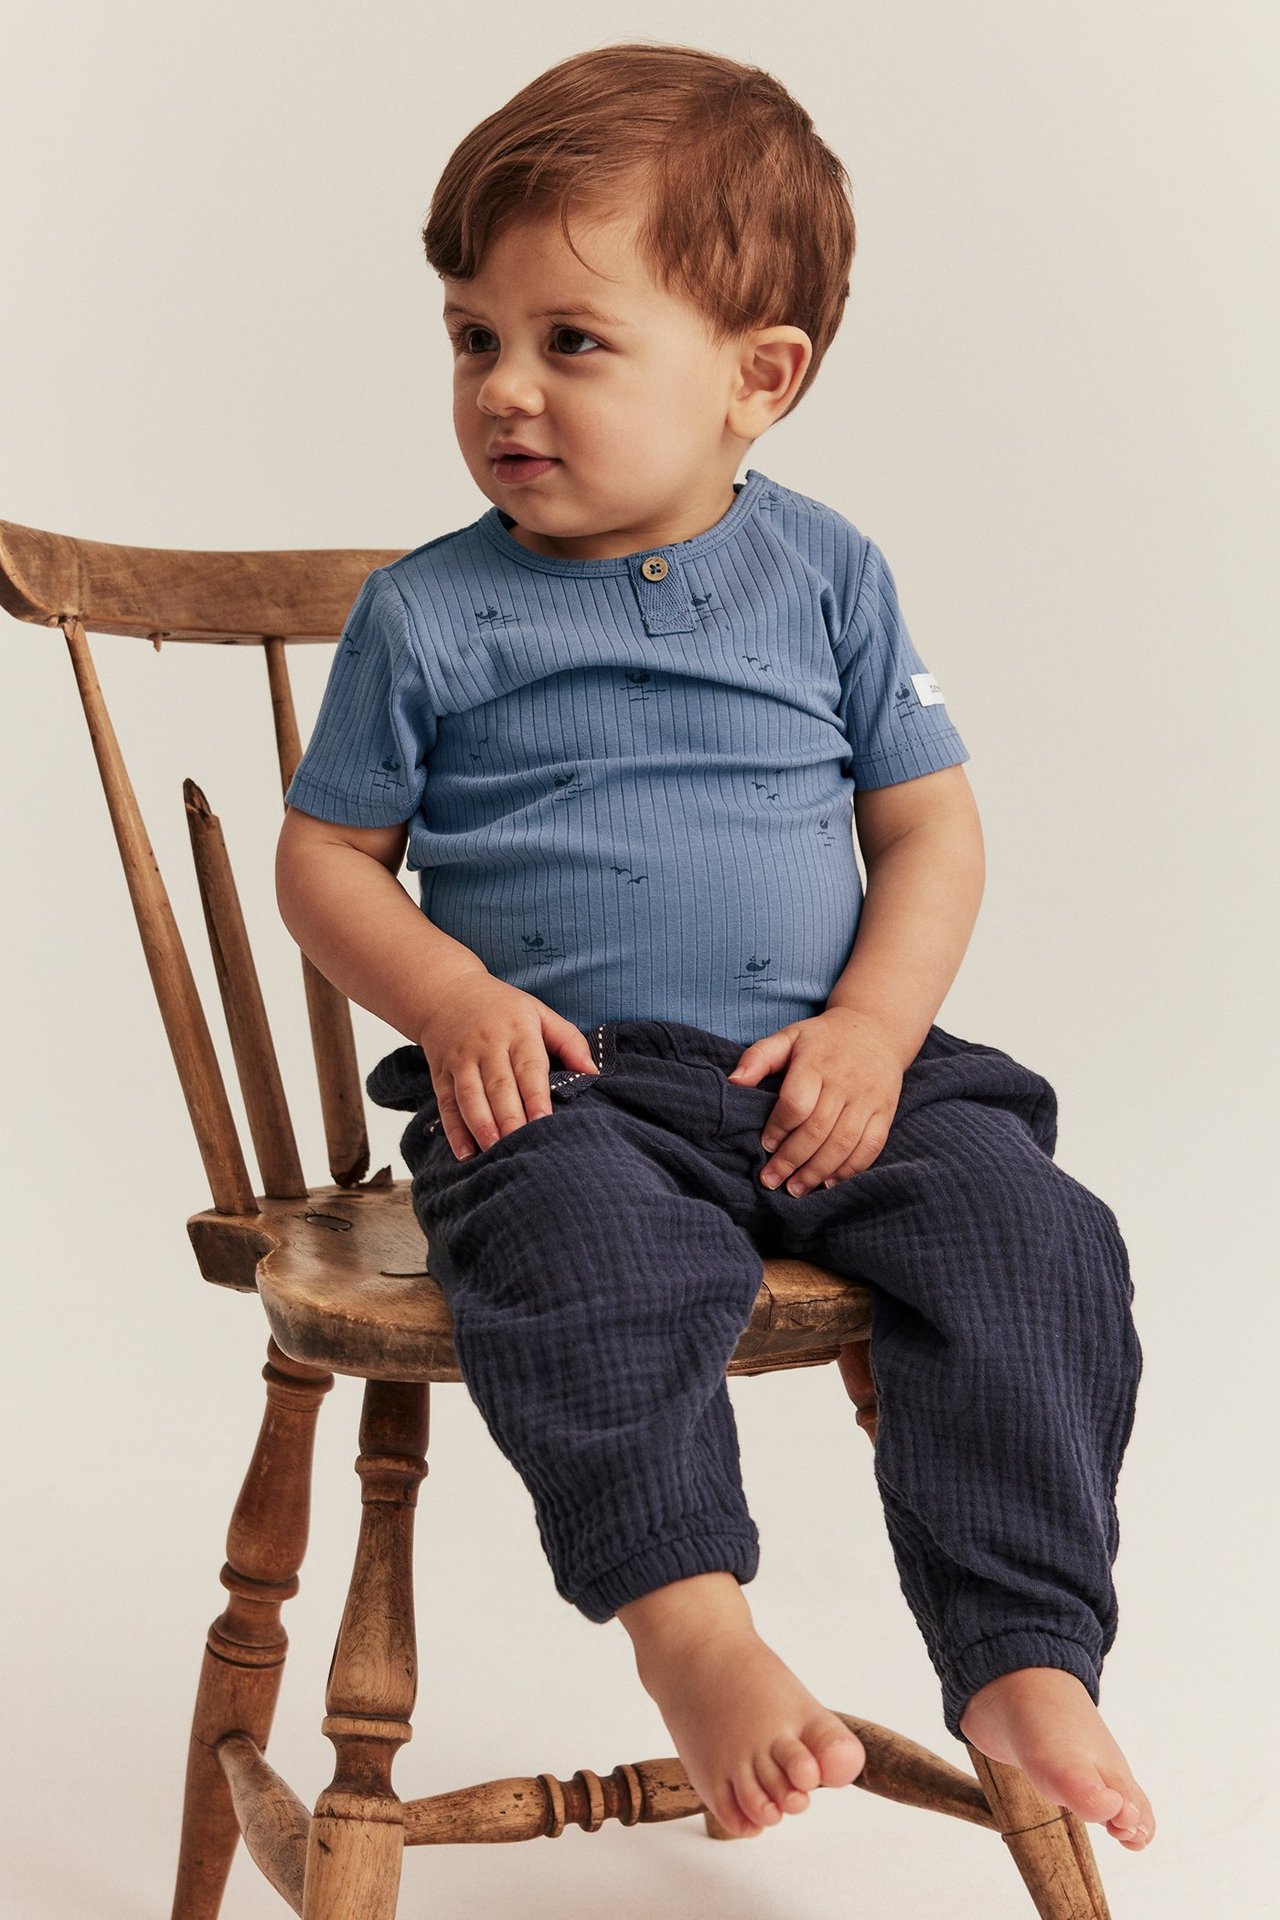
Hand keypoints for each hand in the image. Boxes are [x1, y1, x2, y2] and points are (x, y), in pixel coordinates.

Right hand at [418, 976, 598, 1160]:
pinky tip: (465, 1153)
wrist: (446, 992)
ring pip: (470, 1097)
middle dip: (510, 1118)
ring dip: (482, 1126)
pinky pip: (447, 1105)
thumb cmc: (503, 1008)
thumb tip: (594, 1072)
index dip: (536, 1095)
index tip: (545, 1121)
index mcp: (517, 1032)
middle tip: (522, 1145)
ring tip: (495, 1151)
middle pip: (499, 1087)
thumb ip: (569, 1040)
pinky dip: (454, 1131)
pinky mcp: (441, 1075)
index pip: (528, 1067)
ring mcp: (461, 1061)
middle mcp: (487, 1047)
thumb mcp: (539, 1013)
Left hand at [727, 1007, 903, 1194]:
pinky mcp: (884, 1112)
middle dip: (792, 1160)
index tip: (765, 1145)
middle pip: (818, 1130)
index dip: (779, 1128)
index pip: (796, 1102)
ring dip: (817, 1171)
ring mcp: (867, 1099)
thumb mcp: (788, 1036)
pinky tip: (829, 1182)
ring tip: (795, 1189)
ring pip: (844, 1143)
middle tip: (771, 1180)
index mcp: (817, 1062)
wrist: (876, 1030)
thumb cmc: (822, 1039)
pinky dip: (850, 1169)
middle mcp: (845, 1082)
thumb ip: (758, 1057)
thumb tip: (734, 1082)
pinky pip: (871, 1147)